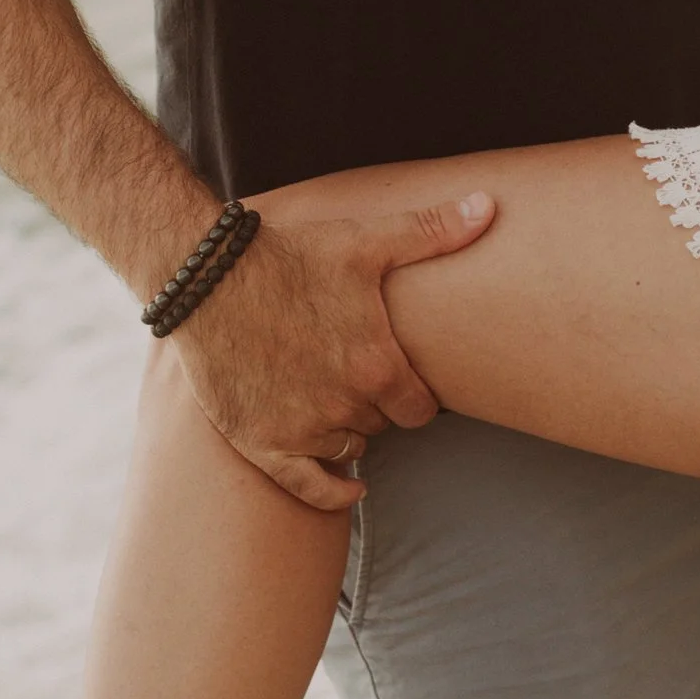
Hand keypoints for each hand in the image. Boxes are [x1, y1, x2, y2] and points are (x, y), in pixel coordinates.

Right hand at [169, 189, 495, 509]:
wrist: (209, 278)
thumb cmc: (291, 256)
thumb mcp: (365, 241)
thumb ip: (432, 231)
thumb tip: (489, 206)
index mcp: (376, 365)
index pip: (420, 408)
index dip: (416, 395)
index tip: (407, 383)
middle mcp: (344, 405)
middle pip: (382, 424)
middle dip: (376, 405)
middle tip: (360, 379)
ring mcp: (301, 428)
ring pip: (347, 449)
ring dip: (348, 431)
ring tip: (337, 401)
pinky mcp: (262, 442)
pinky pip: (307, 487)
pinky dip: (332, 493)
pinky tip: (350, 490)